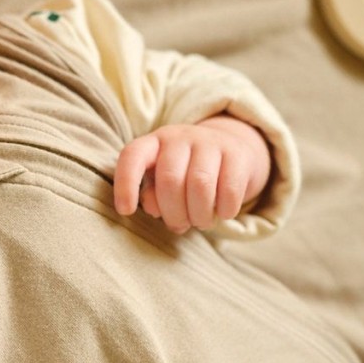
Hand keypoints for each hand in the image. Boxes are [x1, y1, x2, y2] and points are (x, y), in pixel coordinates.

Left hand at [114, 115, 270, 234]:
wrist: (231, 150)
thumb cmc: (186, 173)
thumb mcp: (162, 181)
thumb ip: (152, 195)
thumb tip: (153, 208)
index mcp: (154, 143)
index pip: (132, 156)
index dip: (125, 184)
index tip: (126, 211)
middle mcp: (180, 137)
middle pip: (170, 180)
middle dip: (174, 213)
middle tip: (180, 225)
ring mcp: (210, 142)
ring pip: (200, 185)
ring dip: (199, 215)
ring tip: (201, 222)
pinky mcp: (237, 153)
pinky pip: (229, 189)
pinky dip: (224, 210)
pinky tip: (223, 213)